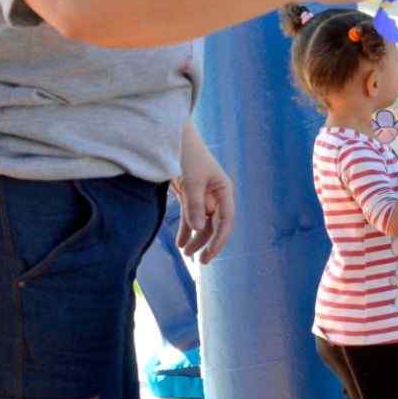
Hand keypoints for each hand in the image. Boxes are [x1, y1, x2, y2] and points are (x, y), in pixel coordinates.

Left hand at [173, 127, 234, 263]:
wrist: (171, 137)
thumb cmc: (187, 155)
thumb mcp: (191, 181)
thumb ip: (195, 206)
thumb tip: (200, 230)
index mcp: (224, 190)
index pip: (226, 220)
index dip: (220, 239)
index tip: (210, 254)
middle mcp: (216, 195)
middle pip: (215, 224)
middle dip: (207, 242)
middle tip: (200, 261)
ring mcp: (202, 196)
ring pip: (202, 222)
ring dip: (195, 238)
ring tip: (186, 253)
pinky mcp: (189, 195)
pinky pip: (190, 217)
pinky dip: (186, 230)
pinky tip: (181, 243)